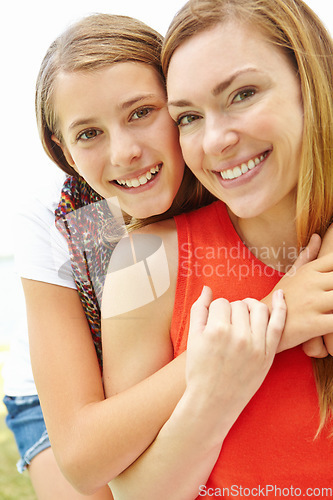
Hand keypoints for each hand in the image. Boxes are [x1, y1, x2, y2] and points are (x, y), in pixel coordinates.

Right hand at [185, 287, 285, 417]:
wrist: (212, 402)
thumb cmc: (199, 370)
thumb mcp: (192, 339)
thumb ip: (198, 310)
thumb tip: (207, 288)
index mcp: (217, 330)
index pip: (220, 303)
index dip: (215, 311)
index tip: (213, 324)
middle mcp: (239, 336)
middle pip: (238, 305)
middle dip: (231, 311)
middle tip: (226, 326)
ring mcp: (256, 346)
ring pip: (258, 308)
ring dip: (250, 307)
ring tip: (244, 315)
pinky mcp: (268, 355)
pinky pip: (278, 325)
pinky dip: (281, 307)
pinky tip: (279, 295)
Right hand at [263, 233, 332, 353]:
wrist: (261, 324)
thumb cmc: (280, 299)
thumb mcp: (291, 274)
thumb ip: (307, 256)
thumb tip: (317, 236)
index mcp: (310, 270)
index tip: (332, 281)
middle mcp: (312, 283)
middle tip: (332, 292)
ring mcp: (313, 303)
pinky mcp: (313, 324)